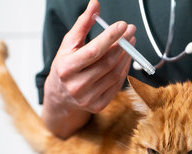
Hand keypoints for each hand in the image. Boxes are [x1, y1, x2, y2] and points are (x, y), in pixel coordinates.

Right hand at [42, 0, 135, 137]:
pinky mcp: (98, 105)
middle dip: (122, 44)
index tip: (123, 25)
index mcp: (67, 68)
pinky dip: (124, 70)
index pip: (93, 51)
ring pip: (115, 73)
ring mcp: (88, 98)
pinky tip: (126, 58)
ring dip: (126, 56)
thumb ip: (82, 25)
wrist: (60, 96)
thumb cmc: (65, 65)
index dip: (110, 37)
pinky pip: (117, 85)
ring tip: (131, 43)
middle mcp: (77, 85)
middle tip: (131, 31)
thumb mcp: (69, 45)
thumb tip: (95, 4)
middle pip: (107, 62)